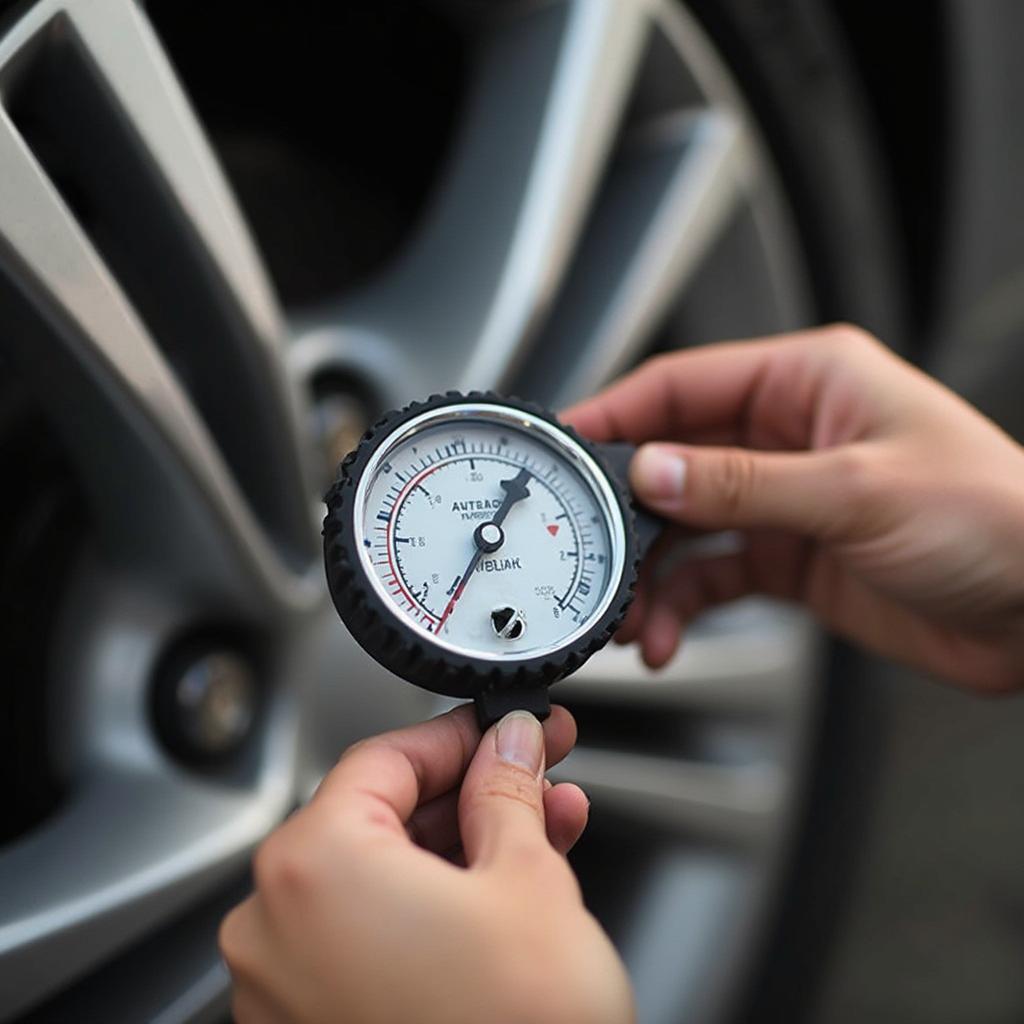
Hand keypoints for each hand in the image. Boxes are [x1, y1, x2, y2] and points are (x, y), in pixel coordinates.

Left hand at [220, 705, 633, 1023]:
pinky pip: (379, 937)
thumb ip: (508, 790)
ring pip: (388, 880)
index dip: (458, 736)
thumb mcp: (527, 880)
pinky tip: (509, 890)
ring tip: (547, 830)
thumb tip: (507, 745)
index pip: (384, 758)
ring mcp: (290, 990)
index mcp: (312, 868)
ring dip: (470, 849)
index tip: (504, 730)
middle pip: (384, 819)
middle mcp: (277, 928)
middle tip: (536, 774)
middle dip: (476, 793)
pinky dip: (440, 908)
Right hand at [564, 324, 1023, 692]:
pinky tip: (665, 635)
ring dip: (647, 571)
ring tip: (623, 613)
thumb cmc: (993, 517)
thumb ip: (743, 485)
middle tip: (582, 549)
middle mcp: (786, 435)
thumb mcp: (855, 492)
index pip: (683, 385)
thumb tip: (652, 470)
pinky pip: (713, 574)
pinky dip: (682, 605)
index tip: (563, 445)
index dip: (616, 414)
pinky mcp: (788, 556)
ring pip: (685, 526)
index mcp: (805, 383)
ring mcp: (783, 500)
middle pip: (672, 460)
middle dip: (624, 511)